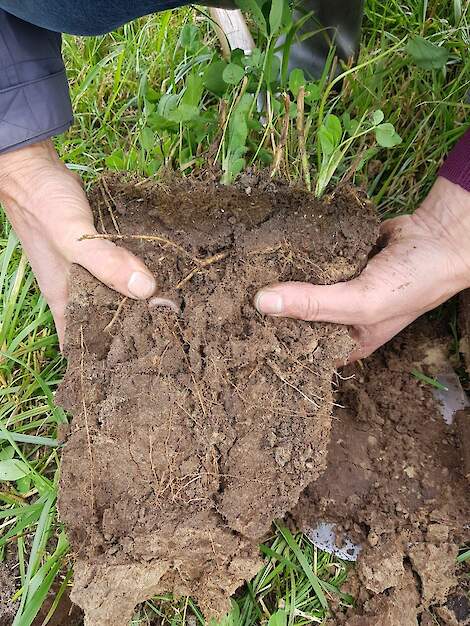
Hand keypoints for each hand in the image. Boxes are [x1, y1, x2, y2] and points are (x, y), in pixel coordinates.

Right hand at [0, 140, 155, 346]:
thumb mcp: (74, 238)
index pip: (81, 343)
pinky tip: (155, 282)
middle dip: (126, 336)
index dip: (102, 362)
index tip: (135, 374)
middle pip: (102, 323)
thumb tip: (147, 291)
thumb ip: (106, 263)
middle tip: (165, 346)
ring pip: (111, 298)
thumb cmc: (45, 207)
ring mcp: (84, 271)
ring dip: (133, 307)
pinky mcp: (94, 252)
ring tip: (168, 320)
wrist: (33, 168)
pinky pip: (116, 274)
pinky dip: (132, 281)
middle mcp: (75, 290)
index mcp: (65, 298)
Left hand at [255, 177, 469, 361]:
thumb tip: (260, 303)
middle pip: (295, 314)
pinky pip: (309, 259)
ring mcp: (336, 287)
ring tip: (239, 274)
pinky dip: (295, 254)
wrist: (439, 236)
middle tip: (231, 299)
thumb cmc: (410, 283)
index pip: (301, 349)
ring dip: (279, 278)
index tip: (239, 334)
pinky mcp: (336, 259)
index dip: (273, 343)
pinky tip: (268, 251)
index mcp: (345, 341)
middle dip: (271, 307)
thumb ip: (313, 304)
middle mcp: (338, 317)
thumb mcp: (361, 302)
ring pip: (299, 285)